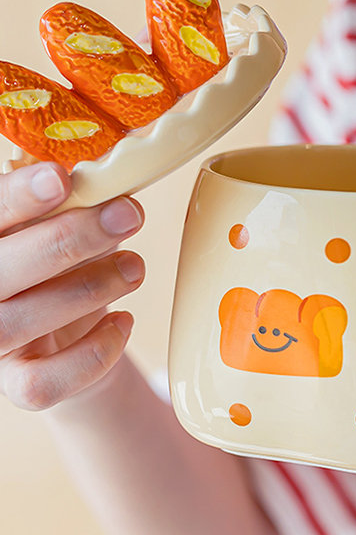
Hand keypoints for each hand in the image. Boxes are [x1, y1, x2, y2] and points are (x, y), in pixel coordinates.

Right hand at [0, 162, 144, 409]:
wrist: (66, 330)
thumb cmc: (66, 261)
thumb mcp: (69, 222)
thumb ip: (79, 202)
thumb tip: (116, 180)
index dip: (18, 196)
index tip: (62, 178)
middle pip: (1, 267)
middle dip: (71, 237)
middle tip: (129, 214)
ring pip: (21, 322)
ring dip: (90, 288)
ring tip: (136, 266)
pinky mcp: (16, 381)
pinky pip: (45, 383)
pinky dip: (94, 354)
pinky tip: (124, 321)